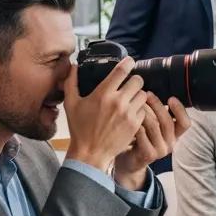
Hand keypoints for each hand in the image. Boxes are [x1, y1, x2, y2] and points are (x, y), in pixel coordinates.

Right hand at [63, 58, 146, 173]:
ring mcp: (128, 114)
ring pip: (143, 95)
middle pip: (138, 80)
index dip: (128, 62)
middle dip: (134, 80)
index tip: (129, 62)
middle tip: (129, 85)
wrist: (90, 153)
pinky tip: (132, 112)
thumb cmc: (79, 129)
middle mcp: (118, 102)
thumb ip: (71, 82)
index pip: (122, 70)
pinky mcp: (135, 125)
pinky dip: (140, 110)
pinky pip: (144, 110)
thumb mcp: (71, 104)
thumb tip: (74, 66)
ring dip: (138, 95)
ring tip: (131, 99)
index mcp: (103, 94)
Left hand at [113, 94, 190, 188]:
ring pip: (154, 126)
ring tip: (136, 102)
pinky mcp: (148, 154)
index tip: (171, 98)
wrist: (130, 160)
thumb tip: (155, 91)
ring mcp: (160, 150)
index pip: (185, 123)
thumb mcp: (153, 126)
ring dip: (144, 112)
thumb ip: (158, 113)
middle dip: (157, 105)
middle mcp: (171, 143)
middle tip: (147, 94)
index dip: (180, 110)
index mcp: (175, 135)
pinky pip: (142, 134)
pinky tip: (128, 116)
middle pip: (167, 121)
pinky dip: (136, 123)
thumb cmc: (141, 137)